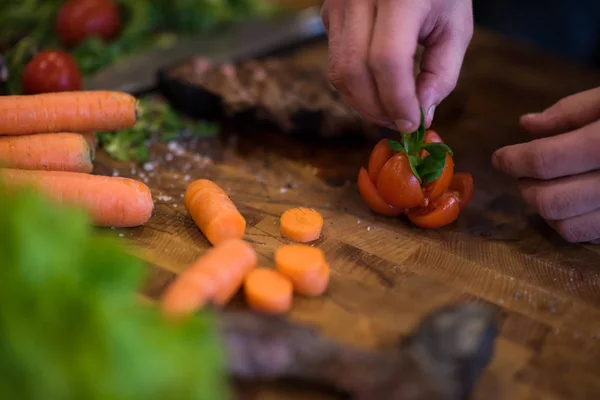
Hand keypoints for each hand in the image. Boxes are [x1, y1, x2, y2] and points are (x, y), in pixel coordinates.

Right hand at [321, 0, 472, 131]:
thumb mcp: (455, 26)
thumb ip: (442, 73)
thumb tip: (420, 114)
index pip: (387, 59)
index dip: (398, 100)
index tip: (413, 123)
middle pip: (354, 70)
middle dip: (376, 108)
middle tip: (399, 122)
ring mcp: (338, 3)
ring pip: (339, 72)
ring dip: (362, 102)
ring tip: (388, 110)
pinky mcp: (329, 13)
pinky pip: (335, 61)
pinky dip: (356, 84)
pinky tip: (377, 86)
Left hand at [492, 87, 599, 243]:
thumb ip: (572, 111)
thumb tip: (526, 126)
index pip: (546, 160)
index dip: (513, 160)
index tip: (500, 156)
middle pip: (550, 201)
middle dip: (525, 187)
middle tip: (521, 171)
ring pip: (567, 227)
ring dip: (543, 209)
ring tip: (544, 185)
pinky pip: (590, 236)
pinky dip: (568, 222)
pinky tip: (571, 200)